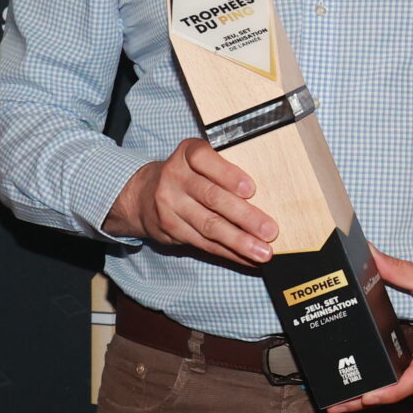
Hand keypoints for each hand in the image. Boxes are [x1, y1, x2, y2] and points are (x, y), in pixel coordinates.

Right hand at [105, 139, 277, 268]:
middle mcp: (175, 177)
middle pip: (212, 197)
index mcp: (187, 154)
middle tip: (269, 230)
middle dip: (244, 216)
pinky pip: (204, 243)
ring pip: (209, 225)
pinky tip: (248, 258)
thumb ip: (224, 171)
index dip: (228, 175)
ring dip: (239, 241)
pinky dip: (229, 252)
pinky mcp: (172, 229)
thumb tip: (267, 195)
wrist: (143, 195)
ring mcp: (170, 205)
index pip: (204, 159)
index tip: (250, 190)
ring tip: (263, 252)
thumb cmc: (187, 174)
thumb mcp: (199, 160)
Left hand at [323, 252, 412, 412]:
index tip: (365, 397)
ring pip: (410, 389)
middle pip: (406, 390)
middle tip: (338, 406)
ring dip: (380, 395)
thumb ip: (398, 269)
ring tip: (346, 399)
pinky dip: (392, 386)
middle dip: (371, 399)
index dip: (389, 392)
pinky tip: (370, 383)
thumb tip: (369, 256)